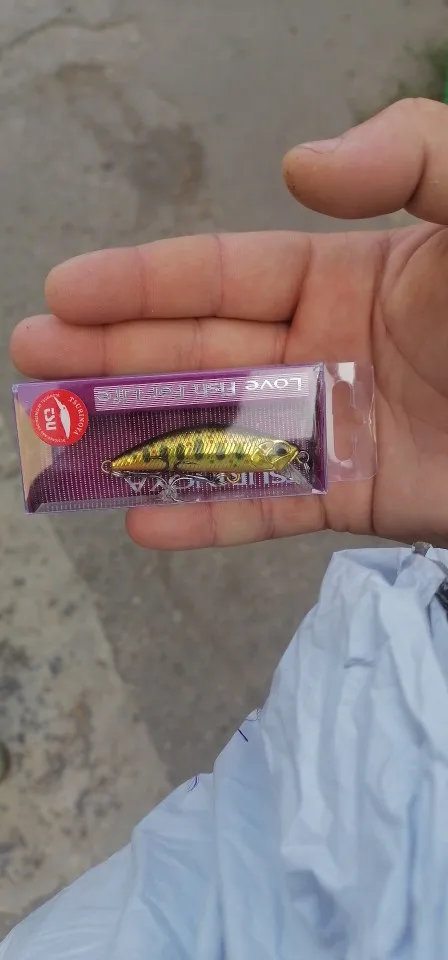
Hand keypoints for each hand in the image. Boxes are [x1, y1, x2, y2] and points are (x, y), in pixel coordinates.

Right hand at [12, 98, 447, 549]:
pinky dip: (207, 515)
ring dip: (136, 434)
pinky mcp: (355, 495)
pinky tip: (141, 521)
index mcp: (338, 277)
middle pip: (196, 352)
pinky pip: (268, 508)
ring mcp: (332, 427)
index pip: (219, 276)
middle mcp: (321, 350)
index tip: (64, 289)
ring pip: (215, 430)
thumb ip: (409, 154)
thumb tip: (296, 170)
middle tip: (29, 360)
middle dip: (110, 356)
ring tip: (59, 439)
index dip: (139, 282)